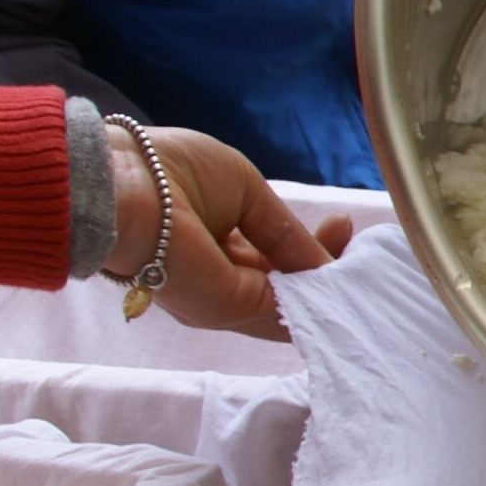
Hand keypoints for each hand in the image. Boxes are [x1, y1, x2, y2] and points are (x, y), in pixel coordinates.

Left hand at [109, 129, 353, 341]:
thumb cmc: (171, 171)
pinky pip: (286, 314)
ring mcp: (223, 300)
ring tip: (361, 263)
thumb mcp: (245, 189)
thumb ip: (284, 231)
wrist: (124, 184)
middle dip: (322, 264)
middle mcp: (219, 280)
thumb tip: (324, 264)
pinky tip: (345, 281)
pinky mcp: (228, 309)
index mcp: (216, 245)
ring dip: (326, 286)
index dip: (309, 247)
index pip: (272, 256)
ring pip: (290, 305)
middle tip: (350, 235)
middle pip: (285, 286)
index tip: (340, 225)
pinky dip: (318, 302)